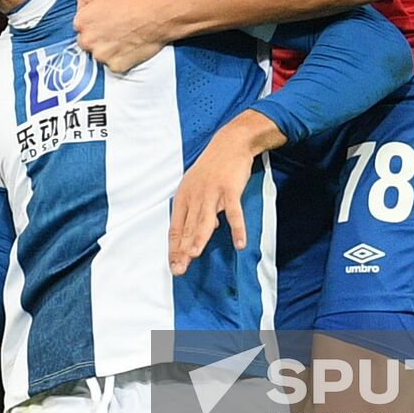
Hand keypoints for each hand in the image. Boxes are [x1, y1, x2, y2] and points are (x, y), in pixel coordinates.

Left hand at [74, 0, 172, 71]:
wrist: (155, 15)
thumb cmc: (134, 3)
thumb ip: (84, 0)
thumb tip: (81, 8)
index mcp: (81, 22)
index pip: (80, 29)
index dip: (93, 26)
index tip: (103, 25)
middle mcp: (87, 40)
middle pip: (87, 44)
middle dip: (98, 39)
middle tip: (114, 31)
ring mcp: (101, 55)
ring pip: (100, 56)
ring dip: (109, 50)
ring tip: (124, 38)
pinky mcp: (115, 66)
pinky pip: (114, 65)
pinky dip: (120, 59)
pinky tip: (129, 47)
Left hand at [170, 110, 286, 274]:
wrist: (231, 143)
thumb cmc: (213, 168)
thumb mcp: (198, 188)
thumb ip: (198, 211)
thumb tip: (200, 234)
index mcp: (184, 196)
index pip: (176, 227)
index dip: (174, 247)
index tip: (173, 264)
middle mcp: (195, 195)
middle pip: (187, 227)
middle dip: (182, 250)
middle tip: (179, 269)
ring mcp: (212, 192)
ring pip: (205, 220)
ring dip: (199, 238)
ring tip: (195, 255)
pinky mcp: (230, 189)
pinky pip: (234, 213)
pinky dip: (237, 228)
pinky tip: (240, 243)